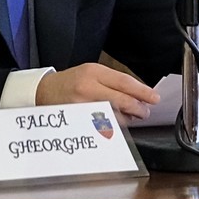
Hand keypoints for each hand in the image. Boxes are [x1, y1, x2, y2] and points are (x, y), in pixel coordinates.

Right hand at [36, 62, 159, 119]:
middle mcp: (87, 88)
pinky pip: (103, 126)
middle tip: (145, 111)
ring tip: (131, 117)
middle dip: (138, 108)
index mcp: (93, 72)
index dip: (142, 92)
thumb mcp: (91, 72)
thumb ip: (114, 81)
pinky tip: (117, 123)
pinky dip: (115, 125)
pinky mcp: (79, 120)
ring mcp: (82, 106)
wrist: (44, 91)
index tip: (154, 98)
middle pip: (121, 100)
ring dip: (128, 118)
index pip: (124, 82)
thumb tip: (138, 93)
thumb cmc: (70, 82)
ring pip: (115, 116)